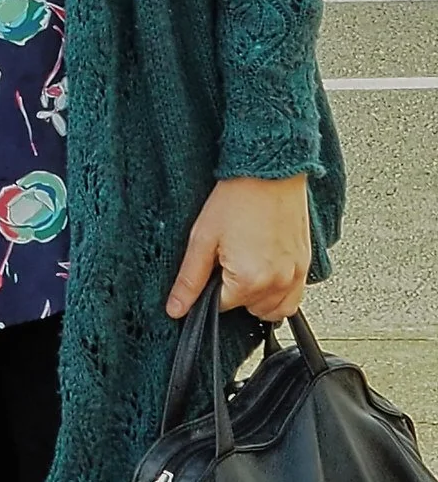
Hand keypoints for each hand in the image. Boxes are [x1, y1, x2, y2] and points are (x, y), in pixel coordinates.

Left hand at [166, 174, 311, 321]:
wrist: (269, 172)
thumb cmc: (237, 198)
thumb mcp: (203, 239)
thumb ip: (190, 280)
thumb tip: (176, 309)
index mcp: (250, 281)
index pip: (222, 308)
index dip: (211, 287)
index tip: (214, 263)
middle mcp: (278, 283)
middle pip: (248, 309)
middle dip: (235, 291)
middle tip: (230, 259)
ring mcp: (296, 275)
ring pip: (274, 309)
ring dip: (258, 297)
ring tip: (247, 264)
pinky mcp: (306, 265)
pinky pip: (294, 298)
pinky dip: (279, 292)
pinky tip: (266, 268)